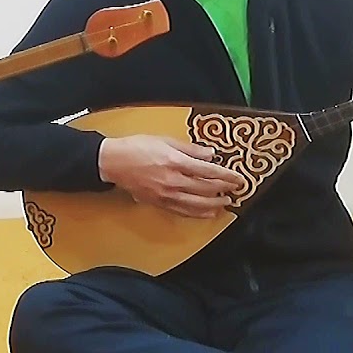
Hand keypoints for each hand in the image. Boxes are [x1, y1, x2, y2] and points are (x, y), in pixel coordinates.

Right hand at [98, 134, 246, 218]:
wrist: (113, 162)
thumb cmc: (136, 147)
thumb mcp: (164, 140)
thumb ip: (189, 148)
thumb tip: (210, 154)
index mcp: (175, 162)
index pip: (209, 171)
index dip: (226, 175)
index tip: (238, 177)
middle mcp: (173, 181)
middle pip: (206, 188)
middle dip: (225, 189)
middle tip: (237, 189)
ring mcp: (167, 195)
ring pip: (198, 203)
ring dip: (215, 204)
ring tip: (227, 202)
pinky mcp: (160, 203)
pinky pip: (184, 211)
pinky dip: (199, 213)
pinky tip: (208, 212)